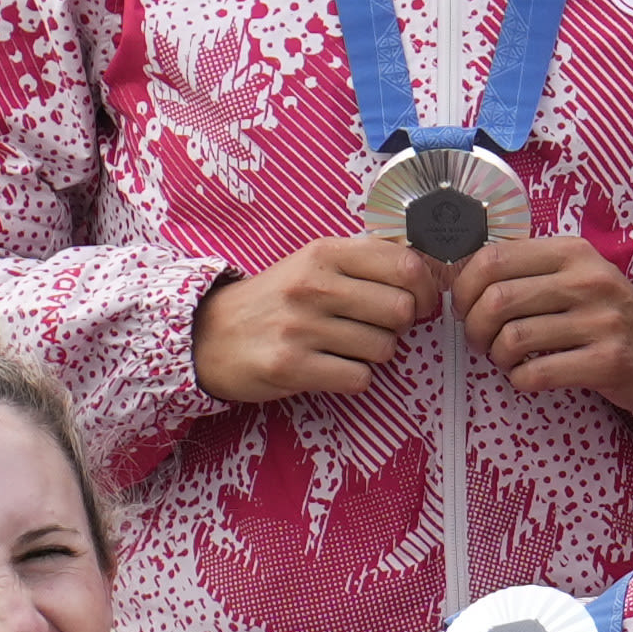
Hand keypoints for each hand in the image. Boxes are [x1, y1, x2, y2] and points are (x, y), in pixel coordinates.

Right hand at [200, 238, 440, 406]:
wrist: (209, 335)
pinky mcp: (291, 366)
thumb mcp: (312, 264)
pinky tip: (331, 367)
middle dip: (399, 326)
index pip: (405, 266)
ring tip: (345, 346)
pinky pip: (358, 378)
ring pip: (384, 348)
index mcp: (324, 253)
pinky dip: (353, 378)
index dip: (423, 289)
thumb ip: (363, 261)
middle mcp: (313, 286)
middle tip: (377, 328)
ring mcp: (300, 327)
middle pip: (401, 310)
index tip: (417, 301)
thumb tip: (423, 269)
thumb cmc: (275, 300)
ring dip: (374, 354)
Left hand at [457, 229, 632, 418]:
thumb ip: (530, 269)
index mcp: (573, 252)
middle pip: (497, 300)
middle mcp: (588, 281)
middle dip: (475, 327)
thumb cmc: (607, 315)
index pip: (493, 258)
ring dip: (497, 356)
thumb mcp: (577, 275)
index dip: (464, 287)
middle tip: (481, 340)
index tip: (466, 307)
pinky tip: (528, 376)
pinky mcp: (607, 361)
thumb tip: (463, 277)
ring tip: (507, 359)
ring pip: (513, 338)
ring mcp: (601, 321)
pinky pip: (537, 373)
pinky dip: (519, 380)